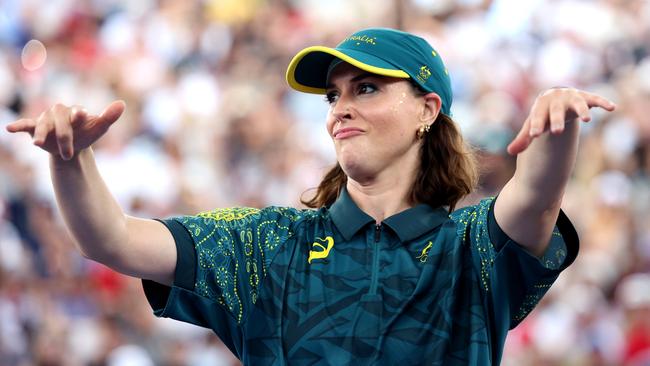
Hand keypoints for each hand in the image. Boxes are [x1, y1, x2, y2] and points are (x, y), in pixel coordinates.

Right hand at [5, 100, 125, 159]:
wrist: (74, 146)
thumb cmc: (87, 133)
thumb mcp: (100, 127)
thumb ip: (109, 116)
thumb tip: (122, 103)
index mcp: (75, 111)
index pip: (77, 112)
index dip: (78, 115)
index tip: (80, 117)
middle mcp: (59, 112)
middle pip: (60, 124)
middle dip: (65, 138)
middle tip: (69, 154)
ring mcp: (46, 119)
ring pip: (43, 125)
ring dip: (42, 135)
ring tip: (39, 144)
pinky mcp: (35, 127)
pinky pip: (26, 124)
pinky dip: (18, 126)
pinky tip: (10, 129)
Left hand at [507, 88, 615, 154]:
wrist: (554, 96)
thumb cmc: (542, 115)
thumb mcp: (533, 124)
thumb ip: (523, 138)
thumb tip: (510, 152)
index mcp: (540, 106)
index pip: (537, 117)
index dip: (536, 126)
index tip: (534, 136)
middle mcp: (555, 100)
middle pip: (555, 111)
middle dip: (556, 121)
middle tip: (556, 132)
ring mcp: (571, 98)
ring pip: (577, 104)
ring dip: (582, 110)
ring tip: (587, 119)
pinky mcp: (585, 97)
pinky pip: (595, 99)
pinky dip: (603, 102)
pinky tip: (612, 108)